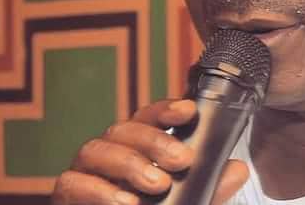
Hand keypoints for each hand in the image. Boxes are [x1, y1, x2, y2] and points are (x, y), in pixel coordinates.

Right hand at [51, 99, 248, 204]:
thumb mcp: (189, 203)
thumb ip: (210, 188)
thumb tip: (239, 169)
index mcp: (137, 147)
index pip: (148, 116)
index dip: (166, 108)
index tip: (189, 111)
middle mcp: (109, 152)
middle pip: (125, 128)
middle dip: (155, 140)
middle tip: (182, 160)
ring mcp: (84, 172)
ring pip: (96, 149)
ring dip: (129, 164)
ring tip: (157, 185)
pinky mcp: (66, 194)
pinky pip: (72, 183)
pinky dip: (98, 191)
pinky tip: (125, 203)